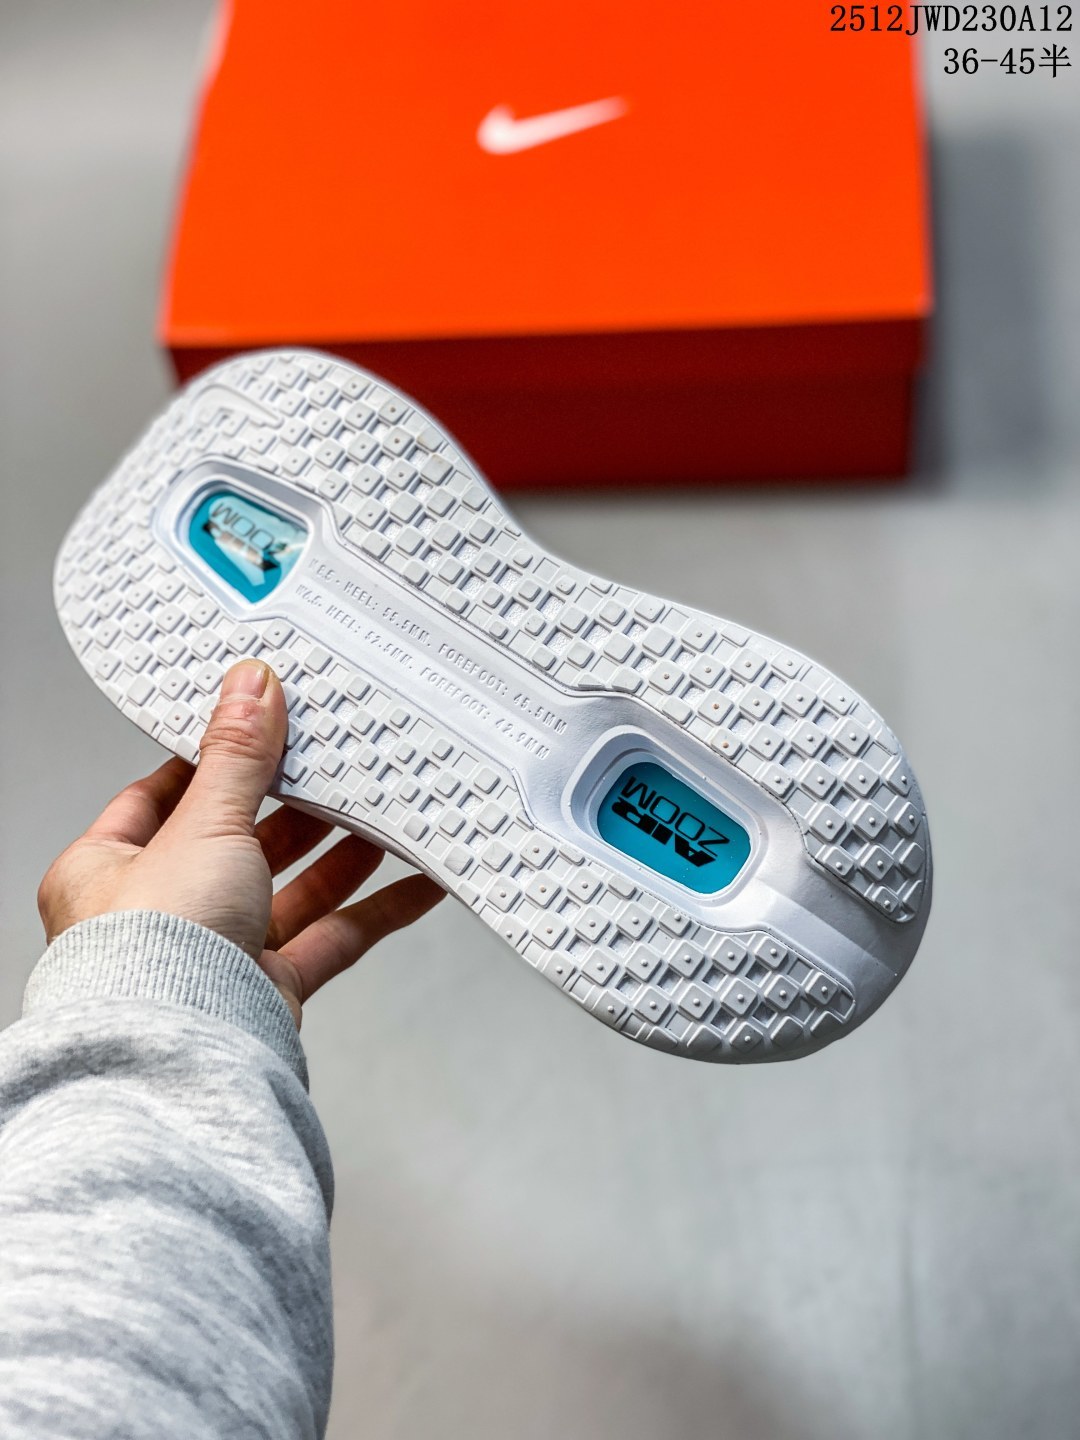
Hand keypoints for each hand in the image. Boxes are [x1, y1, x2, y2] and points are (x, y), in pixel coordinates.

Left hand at [37, 660, 445, 1025]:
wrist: (182, 1052)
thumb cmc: (153, 949)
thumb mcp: (202, 825)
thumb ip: (237, 758)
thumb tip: (250, 687)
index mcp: (110, 869)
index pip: (165, 795)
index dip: (217, 760)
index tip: (266, 727)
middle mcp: (161, 913)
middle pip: (240, 841)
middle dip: (300, 806)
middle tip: (344, 765)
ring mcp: (217, 953)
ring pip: (293, 890)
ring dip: (345, 853)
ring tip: (392, 812)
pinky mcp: (266, 989)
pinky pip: (331, 939)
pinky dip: (376, 911)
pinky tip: (419, 884)